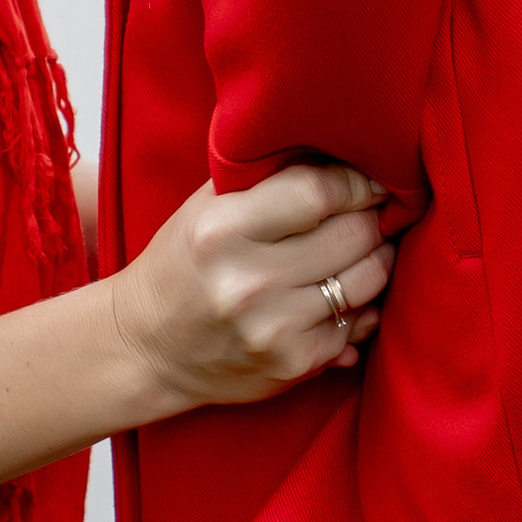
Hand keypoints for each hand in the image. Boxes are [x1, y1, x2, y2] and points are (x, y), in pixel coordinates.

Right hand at [109, 165, 393, 415]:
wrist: (144, 346)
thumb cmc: (185, 261)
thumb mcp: (207, 206)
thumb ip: (268, 177)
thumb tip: (347, 157)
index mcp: (222, 229)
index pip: (320, 191)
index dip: (358, 181)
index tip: (369, 180)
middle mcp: (248, 281)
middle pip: (354, 234)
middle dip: (374, 218)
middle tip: (374, 213)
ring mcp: (272, 328)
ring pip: (367, 281)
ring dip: (377, 260)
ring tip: (365, 250)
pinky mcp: (291, 364)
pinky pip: (355, 326)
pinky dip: (359, 308)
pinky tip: (341, 296)